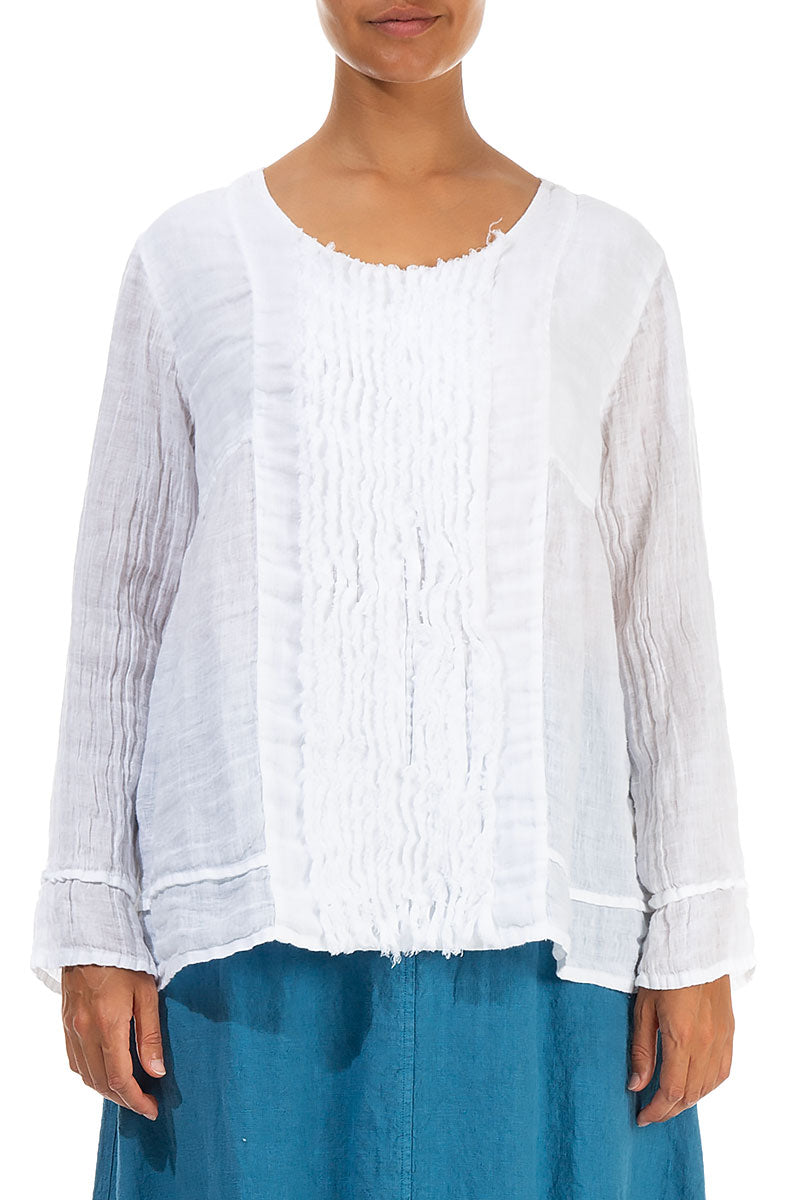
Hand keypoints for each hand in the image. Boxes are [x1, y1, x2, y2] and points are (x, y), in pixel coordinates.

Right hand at [62, 964, 165, 1120]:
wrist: (92, 936)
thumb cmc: (125, 961)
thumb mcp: (147, 994)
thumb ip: (150, 1035)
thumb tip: (156, 1072)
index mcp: (108, 1025)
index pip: (120, 1078)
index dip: (136, 1100)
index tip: (152, 1109)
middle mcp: (84, 1031)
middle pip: (101, 1082)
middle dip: (123, 1099)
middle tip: (144, 1103)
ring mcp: (71, 1028)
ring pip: (85, 1075)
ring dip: (106, 1090)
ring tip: (129, 1091)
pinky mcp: (65, 1023)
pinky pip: (75, 1061)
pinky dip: (90, 1074)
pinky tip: (106, 1071)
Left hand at [628, 975, 733, 1125]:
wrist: (694, 949)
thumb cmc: (663, 975)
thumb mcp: (643, 1010)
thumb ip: (642, 1050)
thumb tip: (636, 1085)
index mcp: (682, 1038)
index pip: (672, 1090)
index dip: (657, 1110)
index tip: (642, 1117)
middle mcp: (706, 1044)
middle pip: (691, 1094)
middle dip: (669, 1110)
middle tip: (651, 1113)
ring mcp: (721, 1040)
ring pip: (708, 1087)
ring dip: (688, 1101)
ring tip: (668, 1103)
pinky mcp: (729, 1033)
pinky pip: (722, 1072)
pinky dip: (707, 1087)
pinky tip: (694, 1087)